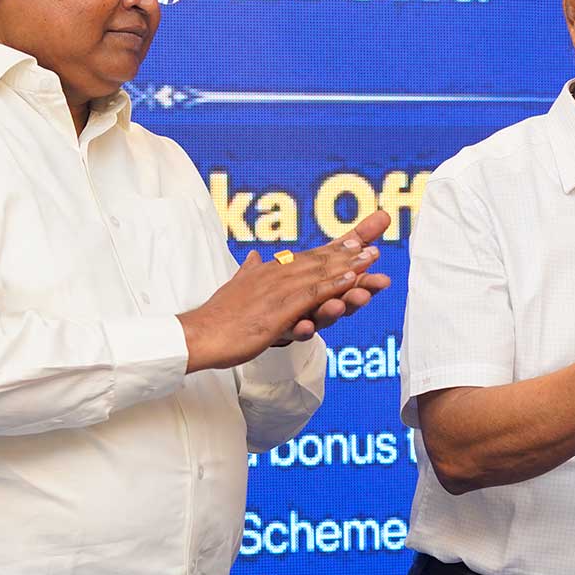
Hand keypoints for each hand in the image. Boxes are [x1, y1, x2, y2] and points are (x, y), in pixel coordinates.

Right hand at [179, 210, 387, 372]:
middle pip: (320, 262)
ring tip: (371, 258)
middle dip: (350, 253)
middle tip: (376, 244)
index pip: (309, 257)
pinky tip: (351, 281)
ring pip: (320, 275)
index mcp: (271, 272)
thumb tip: (253, 259)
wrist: (199, 335)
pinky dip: (332, 286)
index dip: (336, 249)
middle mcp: (277, 275)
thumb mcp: (237, 288)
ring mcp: (279, 291)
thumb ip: (248, 273)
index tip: (359, 240)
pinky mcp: (279, 310)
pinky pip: (311, 296)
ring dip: (349, 266)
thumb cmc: (219, 317)